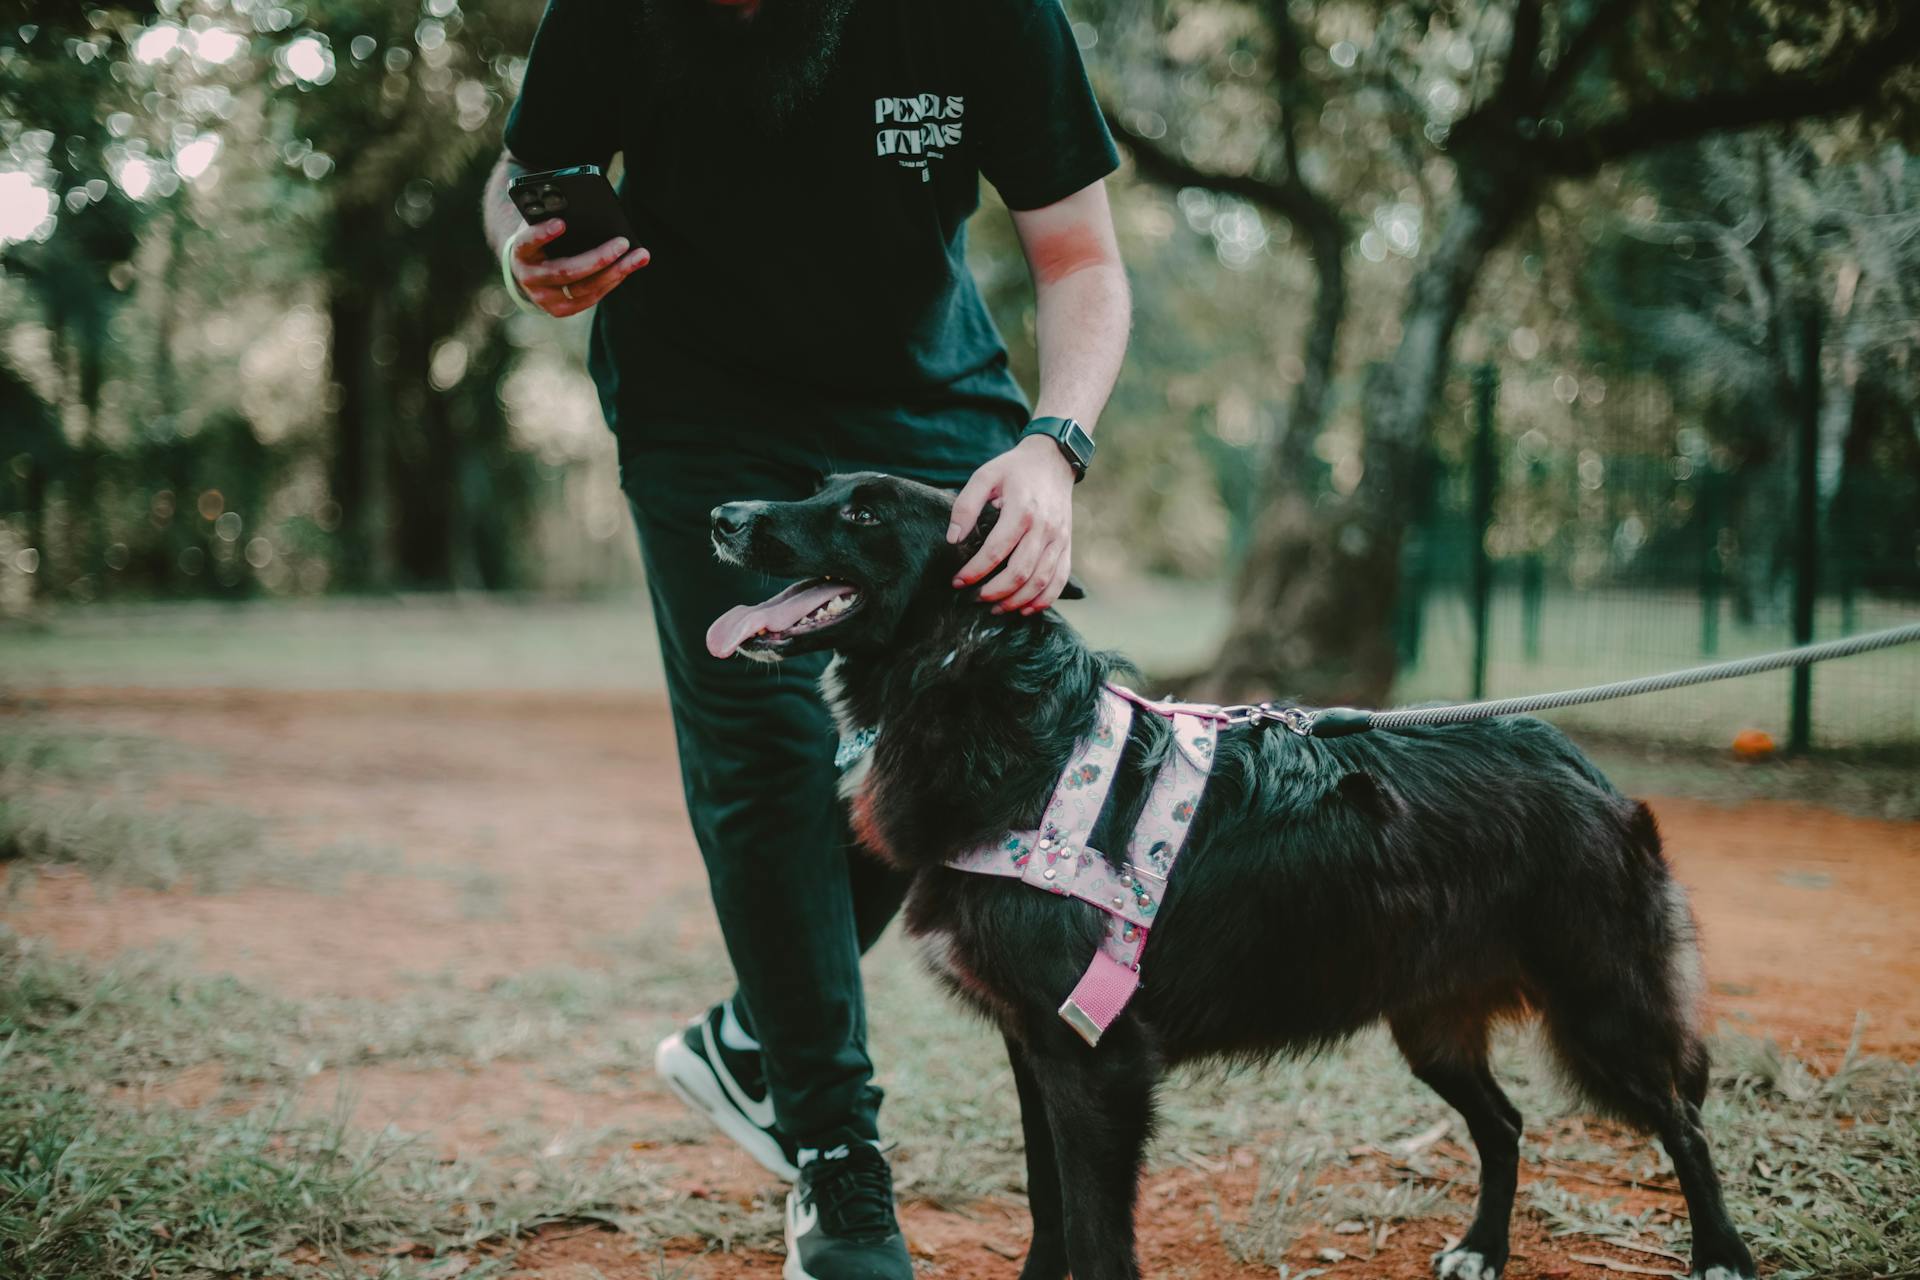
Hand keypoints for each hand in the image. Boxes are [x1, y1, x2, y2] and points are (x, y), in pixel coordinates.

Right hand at [508, 218, 648, 317]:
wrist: (526, 270)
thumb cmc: (539, 240)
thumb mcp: (539, 225)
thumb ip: (552, 216)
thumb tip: (583, 209)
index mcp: (520, 251)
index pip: (527, 242)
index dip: (542, 234)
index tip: (561, 223)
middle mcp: (529, 278)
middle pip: (566, 271)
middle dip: (598, 258)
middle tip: (622, 243)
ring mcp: (545, 298)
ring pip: (584, 288)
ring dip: (615, 272)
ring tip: (639, 256)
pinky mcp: (560, 310)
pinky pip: (591, 297)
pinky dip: (612, 281)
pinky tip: (629, 267)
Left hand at [947, 434, 1076, 613]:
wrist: (1053, 460)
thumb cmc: (1014, 469)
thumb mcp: (984, 476)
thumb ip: (965, 506)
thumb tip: (952, 539)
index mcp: (1022, 510)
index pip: (996, 550)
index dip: (975, 571)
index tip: (957, 580)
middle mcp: (1045, 527)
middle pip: (1020, 572)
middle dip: (994, 591)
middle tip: (974, 598)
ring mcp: (1059, 538)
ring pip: (1040, 581)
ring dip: (1016, 601)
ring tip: (995, 608)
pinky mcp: (1067, 545)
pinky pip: (1060, 579)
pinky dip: (1044, 600)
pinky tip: (1025, 609)